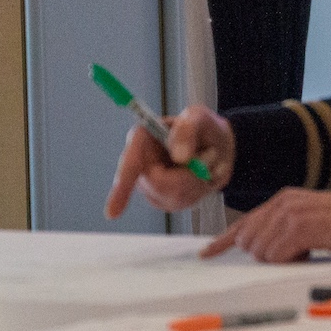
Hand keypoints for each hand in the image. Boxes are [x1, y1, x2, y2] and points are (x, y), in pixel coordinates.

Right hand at [104, 104, 233, 218]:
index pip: (129, 164)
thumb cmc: (203, 128)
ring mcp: (150, 184)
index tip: (112, 213)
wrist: (217, 145)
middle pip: (159, 184)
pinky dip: (199, 189)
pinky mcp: (163, 198)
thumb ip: (188, 130)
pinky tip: (201, 176)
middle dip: (189, 175)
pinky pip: (183, 202)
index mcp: (142, 139)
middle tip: (210, 154)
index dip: (121, 188)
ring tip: (205, 161)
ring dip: (198, 179)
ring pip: (174, 196)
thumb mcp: (199, 117)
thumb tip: (179, 157)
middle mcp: (140, 163)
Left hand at [201, 187, 330, 262]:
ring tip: (307, 250)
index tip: (206, 253)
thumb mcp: (304, 223)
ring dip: (281, 260)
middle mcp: (282, 204)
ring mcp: (289, 215)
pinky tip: (308, 253)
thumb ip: (279, 231)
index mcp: (281, 200)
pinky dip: (290, 262)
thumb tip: (256, 249)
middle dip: (266, 255)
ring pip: (261, 252)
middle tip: (295, 252)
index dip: (223, 240)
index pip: (244, 222)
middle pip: (249, 242)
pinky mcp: (298, 228)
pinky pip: (277, 256)